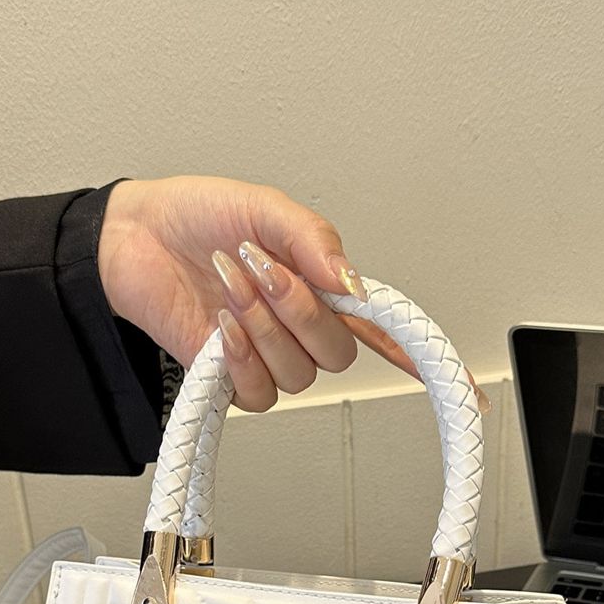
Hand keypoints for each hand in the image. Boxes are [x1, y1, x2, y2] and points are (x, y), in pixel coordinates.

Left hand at [98, 177, 460, 412]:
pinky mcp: (233, 380)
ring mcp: (270, 357)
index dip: (428, 364)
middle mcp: (304, 330)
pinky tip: (220, 323)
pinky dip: (241, 355)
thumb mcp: (265, 209)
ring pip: (298, 373)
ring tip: (231, 280)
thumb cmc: (199, 218)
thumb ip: (314, 241)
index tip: (468, 395)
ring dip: (263, 324)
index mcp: (325, 290)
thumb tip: (353, 284)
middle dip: (300, 311)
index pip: (389, 334)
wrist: (136, 238)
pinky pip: (259, 392)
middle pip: (338, 355)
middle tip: (263, 268)